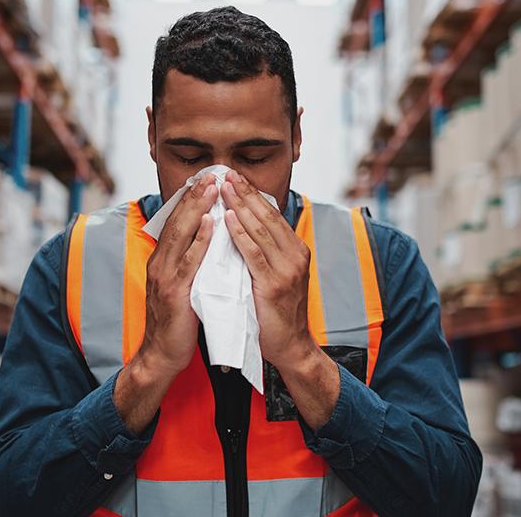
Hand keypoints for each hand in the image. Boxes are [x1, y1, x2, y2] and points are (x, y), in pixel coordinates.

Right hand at [138, 173, 217, 377]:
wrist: (162, 355)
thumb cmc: (177, 322)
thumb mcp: (181, 286)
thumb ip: (189, 264)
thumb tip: (206, 241)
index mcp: (162, 261)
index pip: (176, 223)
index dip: (190, 200)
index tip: (205, 179)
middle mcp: (160, 263)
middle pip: (177, 222)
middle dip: (194, 196)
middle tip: (211, 174)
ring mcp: (165, 277)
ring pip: (182, 235)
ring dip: (198, 209)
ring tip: (212, 188)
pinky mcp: (175, 292)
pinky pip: (190, 261)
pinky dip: (201, 239)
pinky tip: (212, 223)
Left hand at [220, 170, 315, 369]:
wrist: (291, 347)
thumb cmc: (278, 313)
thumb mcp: (276, 276)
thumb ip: (265, 253)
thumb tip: (245, 228)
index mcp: (296, 250)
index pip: (272, 215)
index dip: (252, 194)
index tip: (235, 177)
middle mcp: (295, 255)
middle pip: (267, 216)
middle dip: (246, 192)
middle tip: (227, 173)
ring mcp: (287, 269)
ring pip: (261, 230)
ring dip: (240, 206)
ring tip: (224, 187)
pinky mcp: (274, 284)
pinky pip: (254, 254)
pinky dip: (241, 234)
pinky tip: (228, 219)